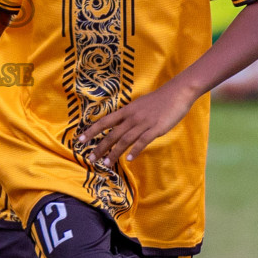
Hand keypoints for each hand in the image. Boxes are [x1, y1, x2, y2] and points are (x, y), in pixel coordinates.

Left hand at [79, 81, 196, 164]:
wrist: (177, 93)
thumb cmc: (158, 100)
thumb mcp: (138, 105)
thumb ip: (129, 115)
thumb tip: (120, 125)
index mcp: (126, 110)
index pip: (104, 121)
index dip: (91, 131)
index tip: (80, 140)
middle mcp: (132, 117)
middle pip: (112, 134)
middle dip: (100, 147)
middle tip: (90, 158)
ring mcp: (144, 123)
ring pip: (125, 140)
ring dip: (114, 153)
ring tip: (106, 164)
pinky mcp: (156, 129)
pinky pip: (143, 141)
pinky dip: (135, 150)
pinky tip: (129, 159)